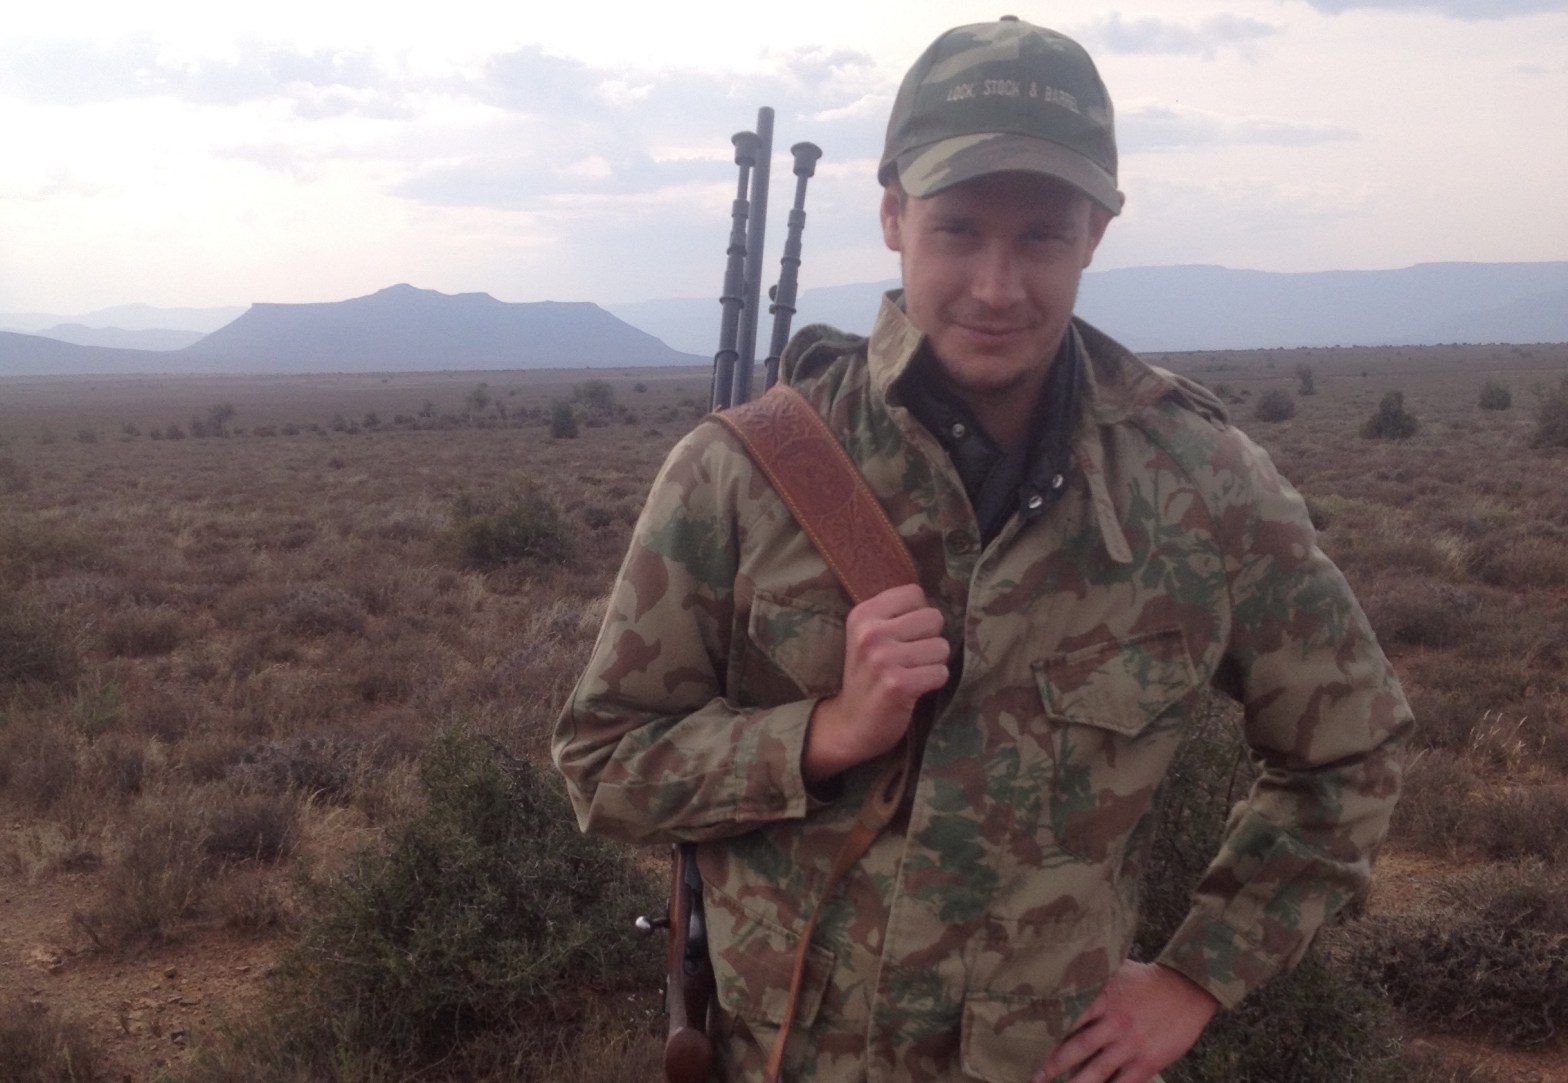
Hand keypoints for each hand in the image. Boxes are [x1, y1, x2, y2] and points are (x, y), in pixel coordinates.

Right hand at [802, 583, 948, 782]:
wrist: (851, 723)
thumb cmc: (868, 675)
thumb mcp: (867, 635)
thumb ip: (894, 614)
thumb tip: (933, 600)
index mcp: (862, 614)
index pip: (914, 593)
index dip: (918, 615)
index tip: (904, 634)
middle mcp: (871, 633)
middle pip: (934, 618)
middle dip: (929, 639)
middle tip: (910, 657)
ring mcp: (883, 659)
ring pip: (942, 647)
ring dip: (933, 663)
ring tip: (911, 672)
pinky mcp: (898, 684)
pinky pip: (941, 672)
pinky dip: (934, 682)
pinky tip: (914, 688)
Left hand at [1033, 962, 1217, 1082]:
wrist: (1189, 989)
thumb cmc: (1149, 979)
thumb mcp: (1117, 970)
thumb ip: (1093, 977)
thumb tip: (1063, 970)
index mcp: (1103, 999)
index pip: (1068, 1017)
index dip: (1046, 1029)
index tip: (1025, 1038)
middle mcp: (1113, 1023)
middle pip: (1076, 1048)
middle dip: (1051, 1065)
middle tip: (1033, 1077)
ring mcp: (1130, 1045)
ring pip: (1095, 1072)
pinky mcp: (1147, 1062)